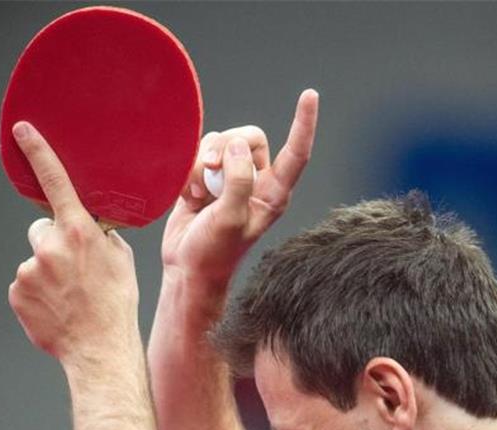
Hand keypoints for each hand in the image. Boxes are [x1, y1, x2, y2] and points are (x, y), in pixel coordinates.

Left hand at [7, 122, 140, 364]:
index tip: (22, 130)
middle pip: (42, 230)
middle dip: (54, 244)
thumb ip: (100, 236)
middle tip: (75, 272)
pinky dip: (37, 292)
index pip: (56, 182)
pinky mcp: (16, 291)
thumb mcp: (120, 260)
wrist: (100, 348)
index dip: (38, 152)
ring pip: (34, 259)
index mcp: (78, 233)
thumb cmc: (115, 304)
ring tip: (69, 296)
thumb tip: (89, 227)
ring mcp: (29, 269)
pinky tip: (56, 307)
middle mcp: (49, 246)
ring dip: (47, 272)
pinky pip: (25, 283)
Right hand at [161, 88, 318, 284]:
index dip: (303, 123)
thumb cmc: (213, 252)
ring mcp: (232, 178)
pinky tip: (189, 196)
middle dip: (226, 147)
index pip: (296, 153)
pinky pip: (200, 153)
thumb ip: (238, 182)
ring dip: (203, 163)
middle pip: (249, 137)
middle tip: (210, 170)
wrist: (187, 268)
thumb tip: (237, 147)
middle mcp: (257, 182)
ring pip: (222, 142)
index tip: (310, 94)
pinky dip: (190, 171)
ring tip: (197, 194)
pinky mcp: (209, 176)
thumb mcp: (230, 219)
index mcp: (274, 194)